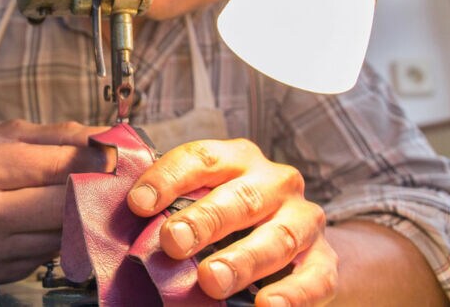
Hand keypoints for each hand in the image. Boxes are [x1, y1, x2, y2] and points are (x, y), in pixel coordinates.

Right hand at [0, 120, 109, 282]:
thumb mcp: (6, 135)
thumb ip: (60, 135)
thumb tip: (112, 138)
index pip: (58, 166)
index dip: (97, 161)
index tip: (121, 156)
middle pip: (64, 205)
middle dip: (95, 191)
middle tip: (115, 179)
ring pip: (61, 234)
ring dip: (81, 217)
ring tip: (86, 198)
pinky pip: (47, 254)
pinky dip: (58, 238)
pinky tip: (53, 222)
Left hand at [127, 139, 337, 305]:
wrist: (294, 241)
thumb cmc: (230, 217)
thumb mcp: (201, 200)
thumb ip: (169, 206)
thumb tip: (125, 217)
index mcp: (237, 159)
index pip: (202, 158)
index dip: (169, 178)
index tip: (138, 204)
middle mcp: (275, 183)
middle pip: (240, 198)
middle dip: (205, 220)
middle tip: (173, 242)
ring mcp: (304, 220)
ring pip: (277, 236)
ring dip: (242, 260)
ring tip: (211, 280)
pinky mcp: (324, 260)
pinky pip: (314, 277)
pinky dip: (292, 294)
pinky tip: (267, 305)